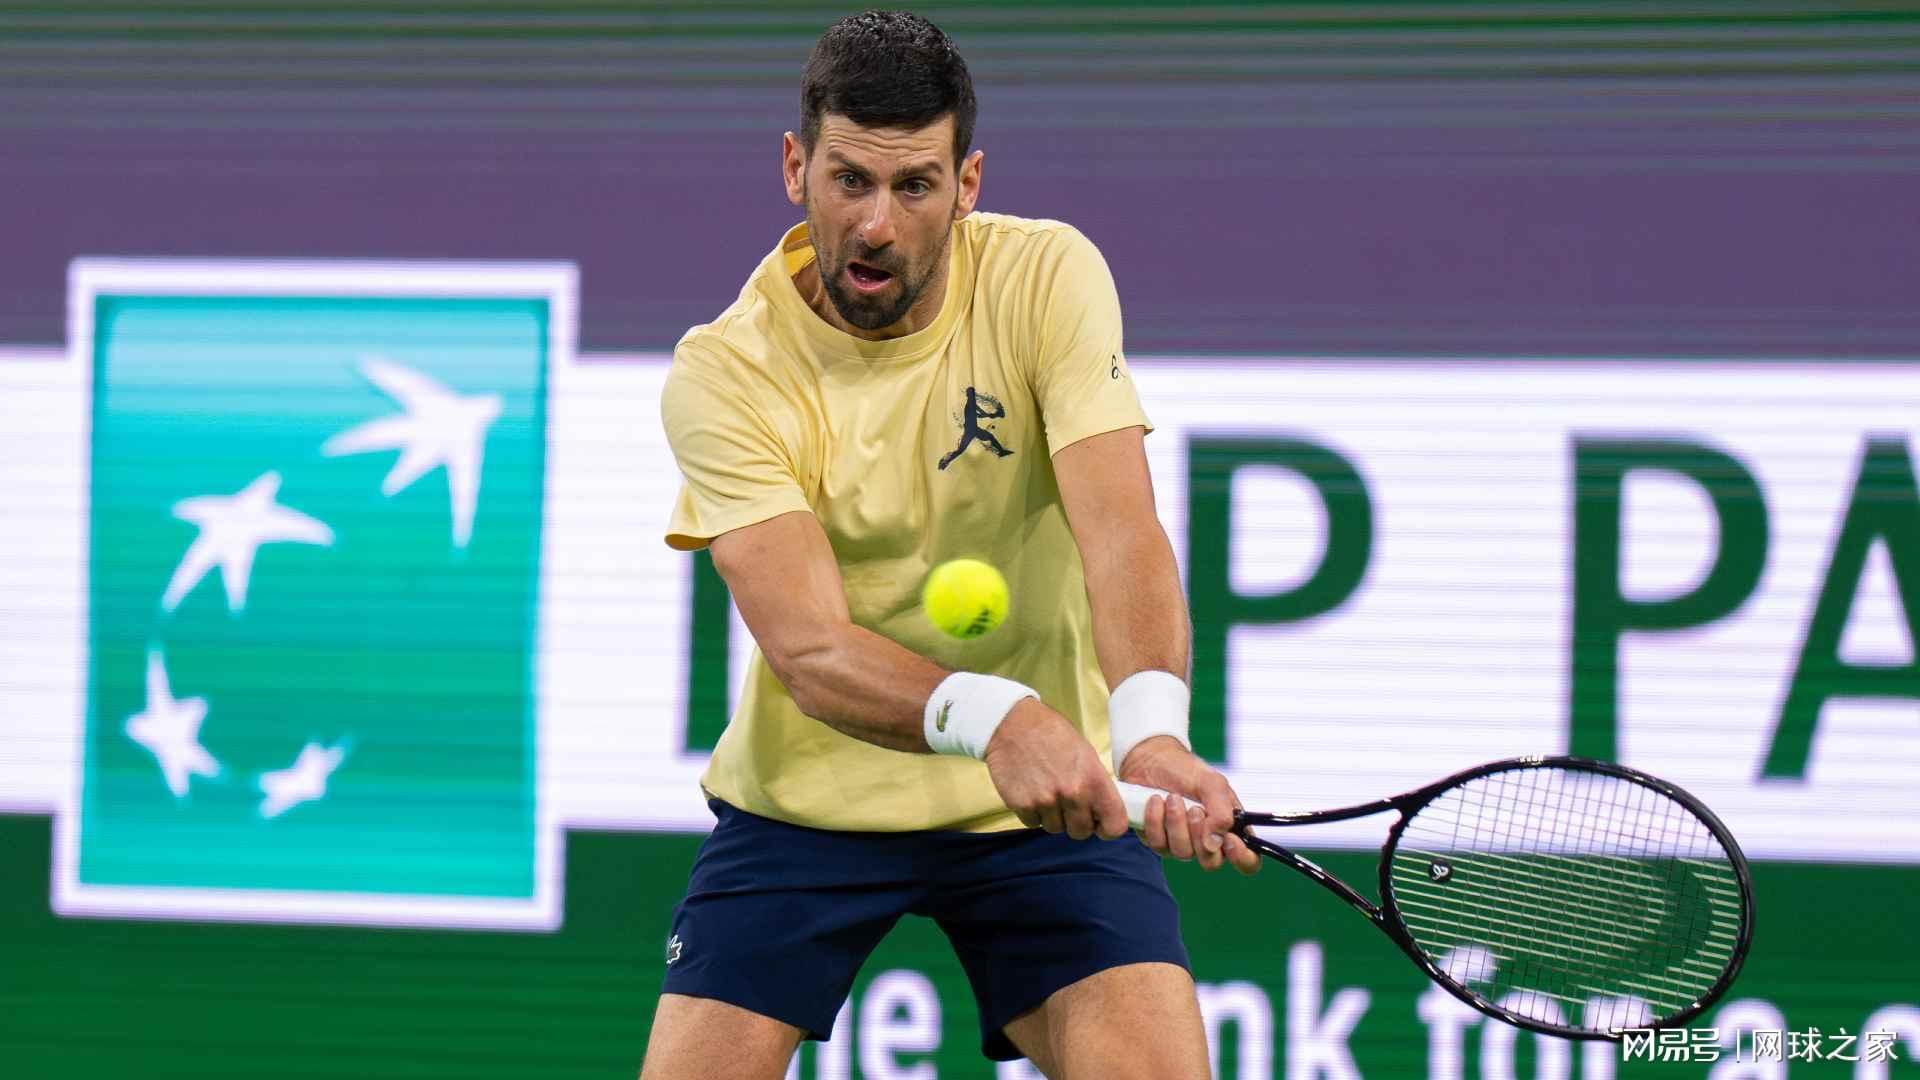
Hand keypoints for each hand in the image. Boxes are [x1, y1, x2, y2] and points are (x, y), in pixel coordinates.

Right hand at [983, 699, 1129, 840]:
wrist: (1013, 723)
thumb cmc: (1051, 734)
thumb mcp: (1085, 753)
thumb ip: (1095, 785)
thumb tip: (1102, 810)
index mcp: (1094, 779)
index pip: (1115, 825)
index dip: (1108, 827)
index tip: (1100, 823)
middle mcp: (1072, 793)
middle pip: (1081, 832)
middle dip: (1075, 821)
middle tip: (1067, 802)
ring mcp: (1046, 801)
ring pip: (1055, 829)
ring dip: (1052, 816)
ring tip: (1046, 790)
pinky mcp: (1022, 805)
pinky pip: (1033, 824)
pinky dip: (1032, 813)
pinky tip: (1031, 790)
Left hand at [1121, 735, 1260, 874]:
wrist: (1152, 760)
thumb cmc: (1187, 771)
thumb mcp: (1212, 783)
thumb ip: (1221, 812)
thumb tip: (1214, 843)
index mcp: (1230, 828)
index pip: (1248, 860)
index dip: (1242, 857)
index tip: (1229, 839)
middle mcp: (1208, 841)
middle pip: (1211, 863)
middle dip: (1199, 835)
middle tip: (1194, 809)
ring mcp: (1182, 844)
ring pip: (1182, 853)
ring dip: (1176, 823)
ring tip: (1172, 797)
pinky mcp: (1159, 841)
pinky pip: (1158, 844)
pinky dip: (1156, 820)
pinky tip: (1155, 801)